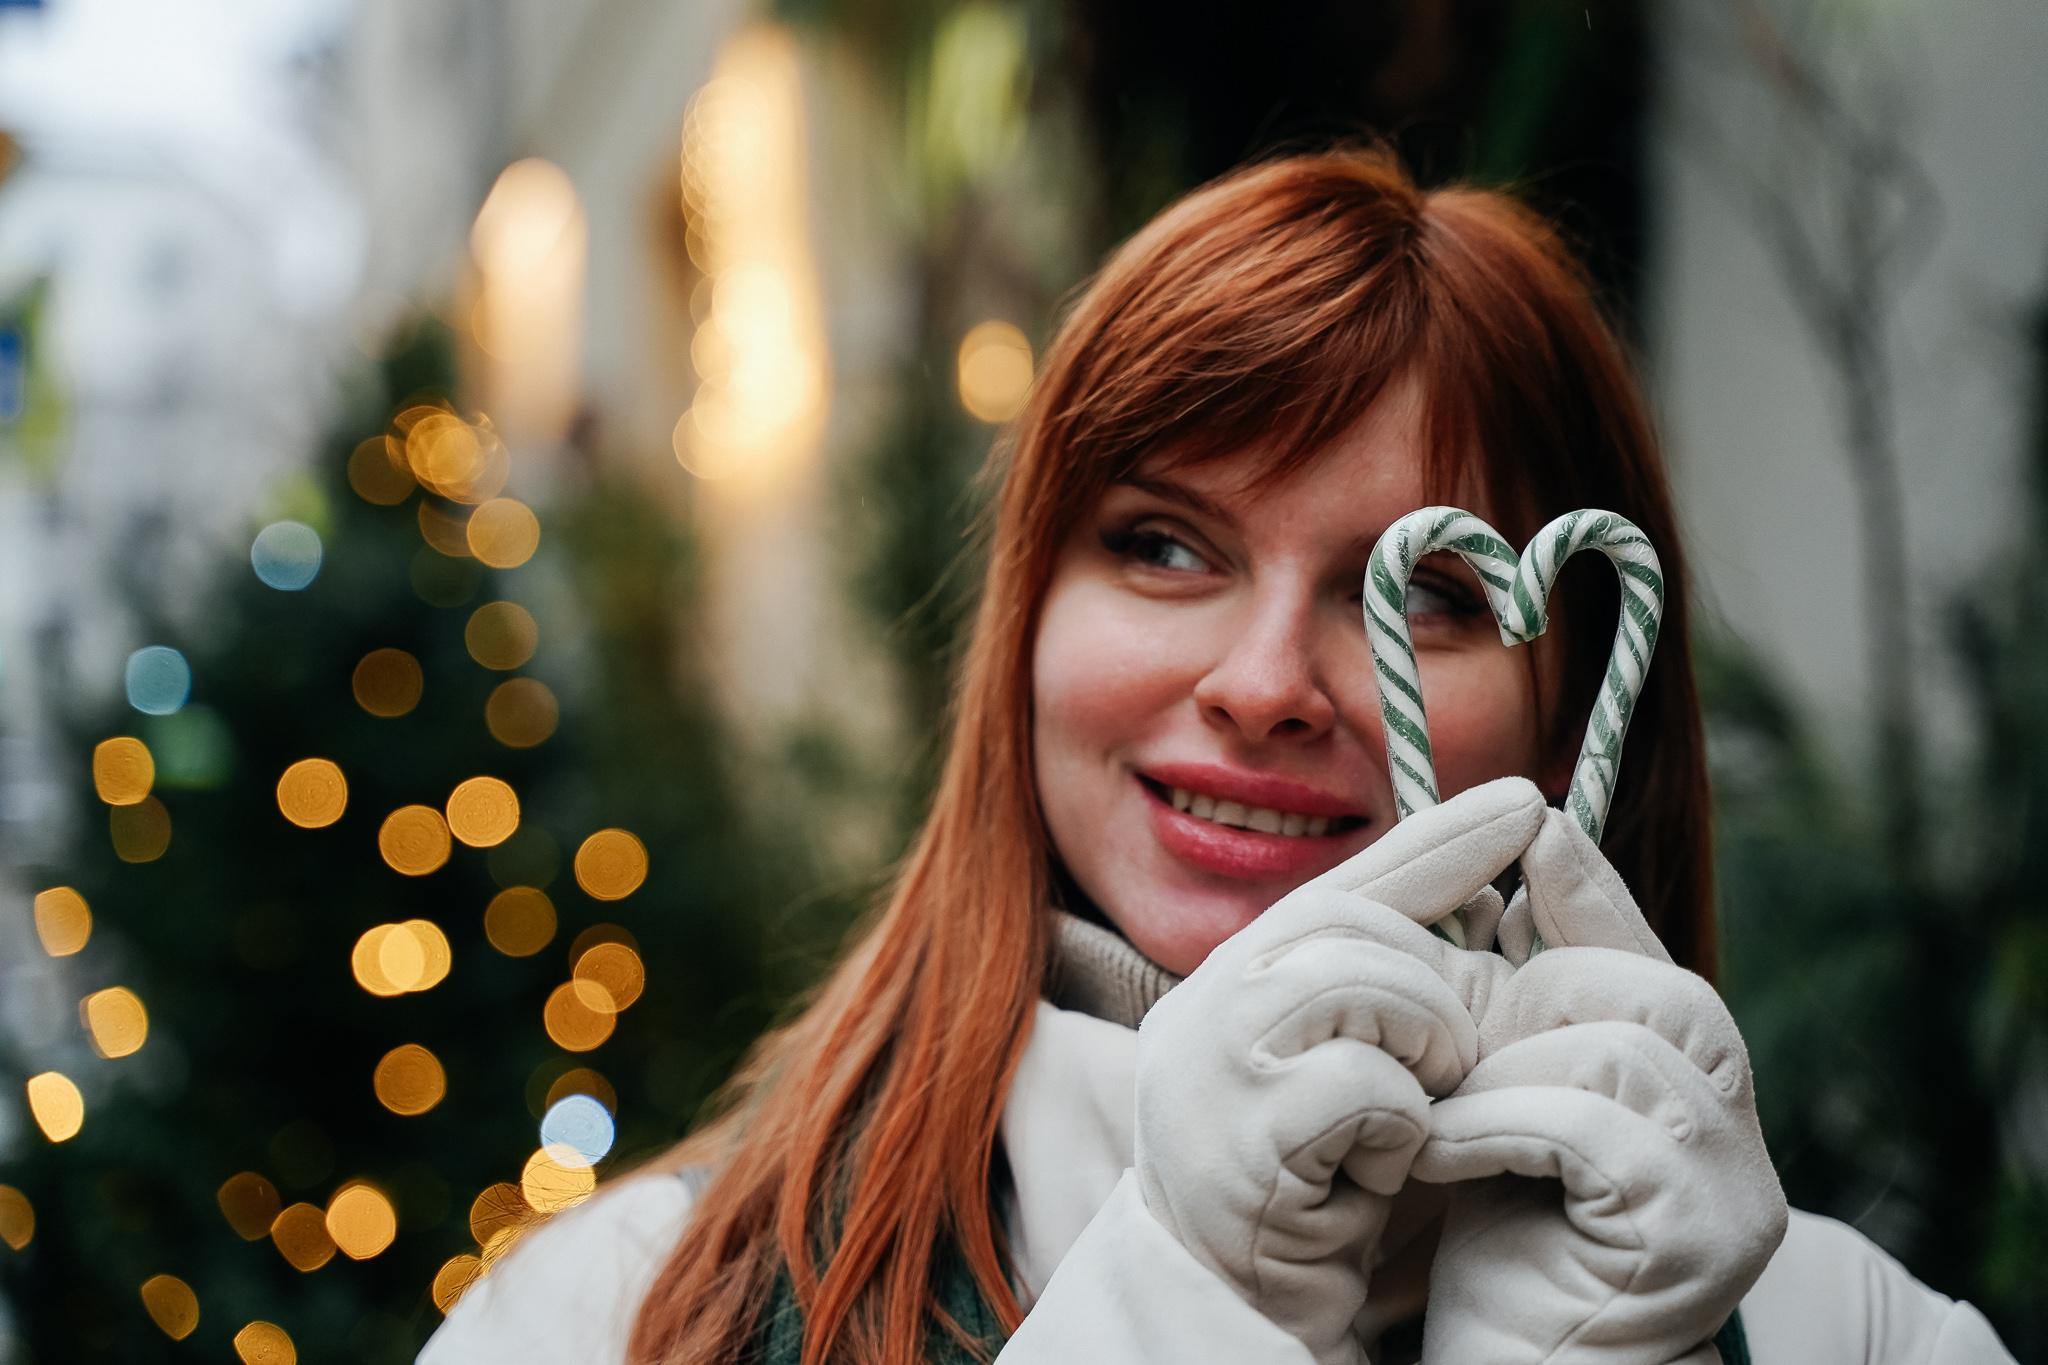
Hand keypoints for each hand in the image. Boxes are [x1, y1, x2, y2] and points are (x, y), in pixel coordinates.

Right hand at [1132, 780, 1544, 1364]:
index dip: (1442, 841)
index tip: (1524, 801)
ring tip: (1420, 1108)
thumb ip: (1396, 988)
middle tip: (1452, 1059)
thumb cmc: (1309, 1184)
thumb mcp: (1354, 1067)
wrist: (1230, 1301)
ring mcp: (1212, 1061)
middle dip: (1437, 988)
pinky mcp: (1238, 1133)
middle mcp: (1208, 998)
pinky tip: (1381, 1164)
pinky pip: (1364, 1084)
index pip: (1349, 882)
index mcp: (1238, 974)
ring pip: (1362, 983)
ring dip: (1424, 1049)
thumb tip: (1487, 895)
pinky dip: (1400, 1126)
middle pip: (1358, 925)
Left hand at [1411, 809, 1788, 1364]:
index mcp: (1694, 1094)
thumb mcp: (1500, 1105)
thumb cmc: (1496, 1246)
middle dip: (1532, 999)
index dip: (1593, 892)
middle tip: (1448, 1057)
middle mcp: (1739, 1137)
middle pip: (1654, 989)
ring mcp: (1732, 1190)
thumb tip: (1502, 889)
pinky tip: (1443, 1158)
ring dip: (1502, 1074)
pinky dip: (1498, 1125)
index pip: (1654, 962)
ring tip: (1438, 1120)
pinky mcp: (1697, 1237)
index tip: (1534, 823)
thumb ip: (1518, 1017)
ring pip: (1617, 1049)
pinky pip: (1591, 1125)